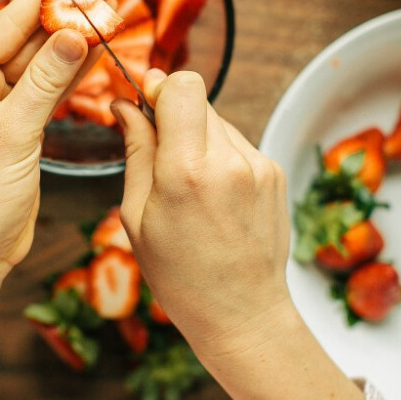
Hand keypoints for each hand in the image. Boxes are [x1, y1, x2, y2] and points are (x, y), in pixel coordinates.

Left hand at [0, 0, 106, 277]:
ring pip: (42, 64)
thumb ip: (45, 81)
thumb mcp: (12, 134)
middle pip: (28, 38)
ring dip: (73, 41)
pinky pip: (47, 91)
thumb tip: (75, 32)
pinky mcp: (16, 129)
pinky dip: (72, 75)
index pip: (9, 23)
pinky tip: (97, 52)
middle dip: (66, 13)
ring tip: (109, 11)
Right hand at [113, 69, 291, 352]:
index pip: (182, 86)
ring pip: (218, 121)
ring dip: (197, 138)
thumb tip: (126, 106)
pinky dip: (220, 157)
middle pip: (198, 100)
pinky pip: (238, 144)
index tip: (145, 103)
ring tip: (190, 187)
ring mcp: (258, 166)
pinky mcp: (274, 172)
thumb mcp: (138, 216)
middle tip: (160, 153)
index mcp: (186, 172)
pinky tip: (214, 197)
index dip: (160, 88)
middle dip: (174, 115)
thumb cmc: (181, 275)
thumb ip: (136, 151)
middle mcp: (229, 161)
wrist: (242, 313)